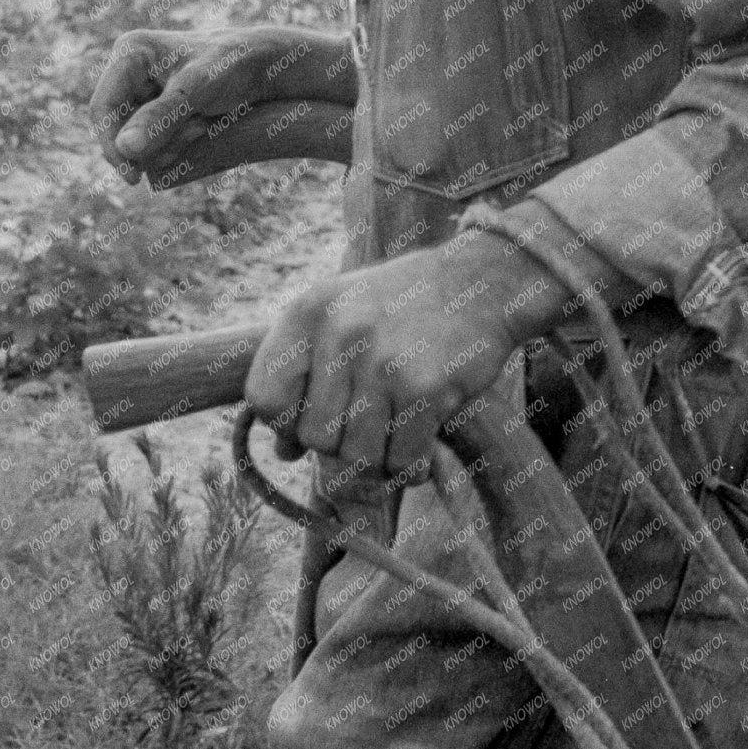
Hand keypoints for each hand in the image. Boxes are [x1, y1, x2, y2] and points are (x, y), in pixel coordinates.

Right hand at [89, 26, 354, 186]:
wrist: (263, 65)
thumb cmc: (234, 68)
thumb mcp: (196, 92)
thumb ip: (160, 118)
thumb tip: (125, 150)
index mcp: (131, 52)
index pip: (103, 108)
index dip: (112, 146)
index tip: (132, 177)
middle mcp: (129, 69)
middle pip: (115, 126)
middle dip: (151, 141)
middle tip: (195, 131)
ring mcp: (141, 87)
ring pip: (134, 137)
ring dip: (166, 142)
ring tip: (202, 124)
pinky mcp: (154, 105)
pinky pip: (150, 138)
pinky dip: (173, 141)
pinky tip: (201, 128)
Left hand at [245, 229, 572, 485]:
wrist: (483, 283)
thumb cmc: (405, 306)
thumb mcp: (342, 314)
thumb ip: (306, 373)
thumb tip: (283, 452)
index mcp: (308, 311)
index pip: (264, 398)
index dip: (286, 424)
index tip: (313, 421)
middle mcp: (340, 333)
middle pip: (314, 437)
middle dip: (341, 443)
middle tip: (370, 424)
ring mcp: (382, 362)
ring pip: (358, 457)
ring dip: (381, 457)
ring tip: (399, 430)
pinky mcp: (424, 388)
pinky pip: (401, 461)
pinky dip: (411, 465)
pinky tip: (422, 443)